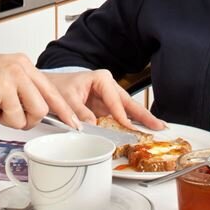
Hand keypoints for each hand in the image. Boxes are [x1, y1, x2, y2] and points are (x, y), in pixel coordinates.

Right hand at [0, 53, 78, 129]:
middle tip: (8, 114)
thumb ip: (23, 88)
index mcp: (23, 64)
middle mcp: (17, 69)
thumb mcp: (3, 73)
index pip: (52, 90)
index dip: (65, 111)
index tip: (76, 124)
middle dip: (26, 120)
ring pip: (19, 119)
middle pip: (40, 109)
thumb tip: (40, 112)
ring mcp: (4, 80)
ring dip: (3, 119)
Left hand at [45, 70, 164, 130]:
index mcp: (101, 79)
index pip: (115, 100)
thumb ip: (79, 111)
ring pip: (128, 110)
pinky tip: (142, 130)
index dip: (122, 115)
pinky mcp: (107, 108)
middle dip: (144, 115)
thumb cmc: (58, 87)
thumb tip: (91, 124)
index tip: (128, 126)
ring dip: (142, 120)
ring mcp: (109, 98)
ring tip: (157, 128)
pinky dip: (131, 123)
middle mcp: (109, 86)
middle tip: (159, 125)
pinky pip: (121, 116)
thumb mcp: (66, 98)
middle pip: (129, 103)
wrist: (51, 88)